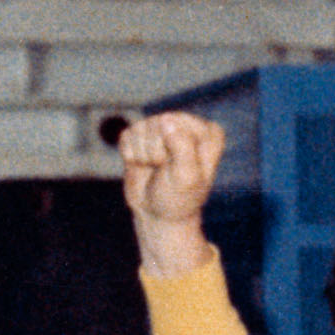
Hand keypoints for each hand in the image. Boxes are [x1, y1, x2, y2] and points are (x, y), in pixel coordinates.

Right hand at [119, 111, 228, 275]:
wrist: (157, 215)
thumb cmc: (178, 198)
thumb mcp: (186, 177)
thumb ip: (182, 145)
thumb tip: (166, 119)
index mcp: (208, 133)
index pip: (182, 126)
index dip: (175, 149)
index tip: (181, 168)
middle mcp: (186, 125)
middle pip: (159, 124)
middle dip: (156, 151)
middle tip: (164, 170)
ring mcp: (162, 127)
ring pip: (141, 128)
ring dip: (142, 155)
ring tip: (154, 169)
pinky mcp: (140, 134)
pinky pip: (126, 135)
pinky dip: (129, 155)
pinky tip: (141, 165)